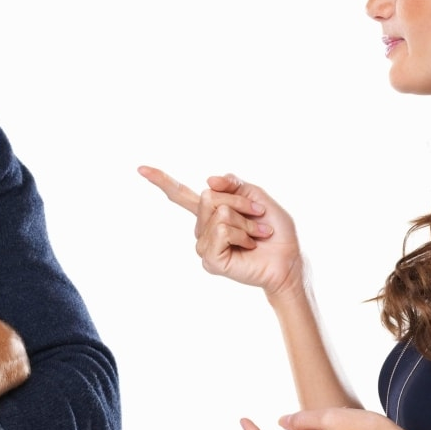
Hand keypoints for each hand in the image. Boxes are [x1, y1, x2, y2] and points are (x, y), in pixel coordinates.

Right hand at [138, 166, 303, 297]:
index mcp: (210, 212)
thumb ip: (233, 184)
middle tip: (258, 217)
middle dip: (240, 202)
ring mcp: (204, 245)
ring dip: (245, 222)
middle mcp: (202, 228)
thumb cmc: (274, 230)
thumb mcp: (257, 196)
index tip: (141, 169)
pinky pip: (221, 231)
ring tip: (256, 236)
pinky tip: (249, 247)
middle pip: (208, 196)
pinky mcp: (210, 260)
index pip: (181, 195)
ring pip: (218, 213)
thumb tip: (208, 181)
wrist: (289, 258)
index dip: (161, 181)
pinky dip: (242, 235)